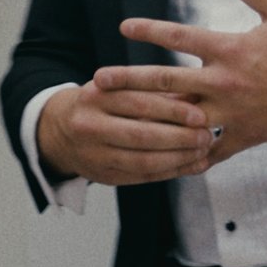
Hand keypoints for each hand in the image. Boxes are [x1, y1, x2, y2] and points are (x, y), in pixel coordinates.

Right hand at [35, 80, 214, 185]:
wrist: (60, 131)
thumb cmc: (99, 106)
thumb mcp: (118, 89)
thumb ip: (155, 91)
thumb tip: (198, 94)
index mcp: (93, 96)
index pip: (137, 103)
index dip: (172, 110)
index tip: (199, 114)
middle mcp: (88, 125)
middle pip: (141, 134)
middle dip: (179, 137)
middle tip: (206, 135)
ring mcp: (93, 154)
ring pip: (143, 160)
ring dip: (179, 157)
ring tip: (202, 151)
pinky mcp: (102, 176)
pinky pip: (142, 177)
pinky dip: (171, 172)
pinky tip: (190, 165)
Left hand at [103, 0, 266, 158]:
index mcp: (231, 48)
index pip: (179, 35)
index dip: (148, 29)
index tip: (122, 26)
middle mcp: (226, 81)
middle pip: (166, 80)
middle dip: (129, 80)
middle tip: (98, 81)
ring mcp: (235, 112)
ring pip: (181, 117)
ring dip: (149, 119)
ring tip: (119, 121)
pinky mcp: (248, 135)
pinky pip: (213, 150)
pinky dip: (190, 156)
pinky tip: (166, 161)